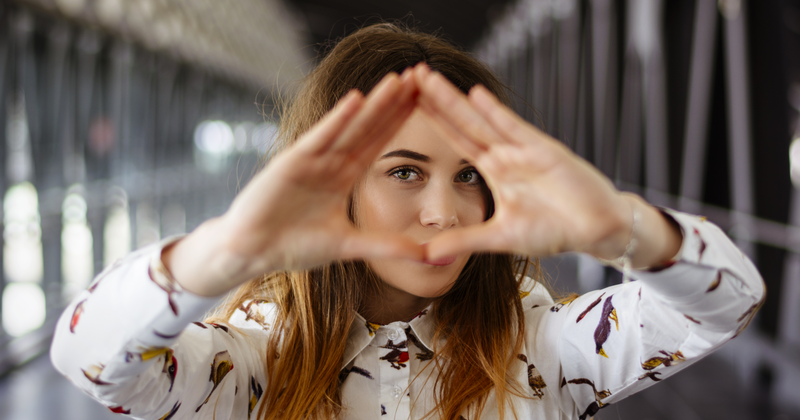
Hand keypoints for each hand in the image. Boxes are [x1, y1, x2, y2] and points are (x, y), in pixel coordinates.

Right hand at [166, 72, 424, 295]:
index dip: (401, 121)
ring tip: (398, 81)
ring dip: (373, 104)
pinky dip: (337, 120)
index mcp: (342, 177)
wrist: (252, 252)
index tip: (427, 100)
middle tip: (422, 75)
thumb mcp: (349, 246)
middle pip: (369, 128)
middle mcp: (329, 162)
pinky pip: (319, 138)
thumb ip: (386, 247)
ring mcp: (311, 159)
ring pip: (349, 127)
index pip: (378, 143)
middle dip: (395, 103)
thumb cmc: (294, 246)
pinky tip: (356, 99)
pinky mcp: (291, 162)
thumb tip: (428, 257)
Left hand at [412, 64, 680, 265]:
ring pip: (480, 120)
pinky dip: (495, 113)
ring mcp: (522, 150)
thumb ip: (464, 242)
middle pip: (460, 122)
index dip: (429, 123)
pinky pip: (514, 129)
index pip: (454, 141)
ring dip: (453, 99)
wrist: (596, 230)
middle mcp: (504, 154)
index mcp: (493, 170)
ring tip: (427, 76)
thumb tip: (426, 255)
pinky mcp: (544, 151)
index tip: (402, 105)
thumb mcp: (501, 238)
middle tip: (406, 76)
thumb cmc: (554, 230)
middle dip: (433, 100)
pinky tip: (475, 94)